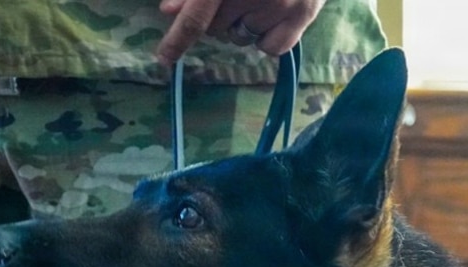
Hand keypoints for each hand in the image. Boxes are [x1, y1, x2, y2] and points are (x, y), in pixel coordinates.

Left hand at [156, 0, 325, 65]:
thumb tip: (169, 10)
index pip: (197, 15)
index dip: (177, 38)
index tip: (164, 59)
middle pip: (217, 28)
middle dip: (217, 18)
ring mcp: (282, 5)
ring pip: (242, 38)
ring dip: (240, 27)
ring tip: (255, 1)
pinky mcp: (303, 16)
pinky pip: (271, 47)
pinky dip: (265, 38)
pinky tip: (271, 15)